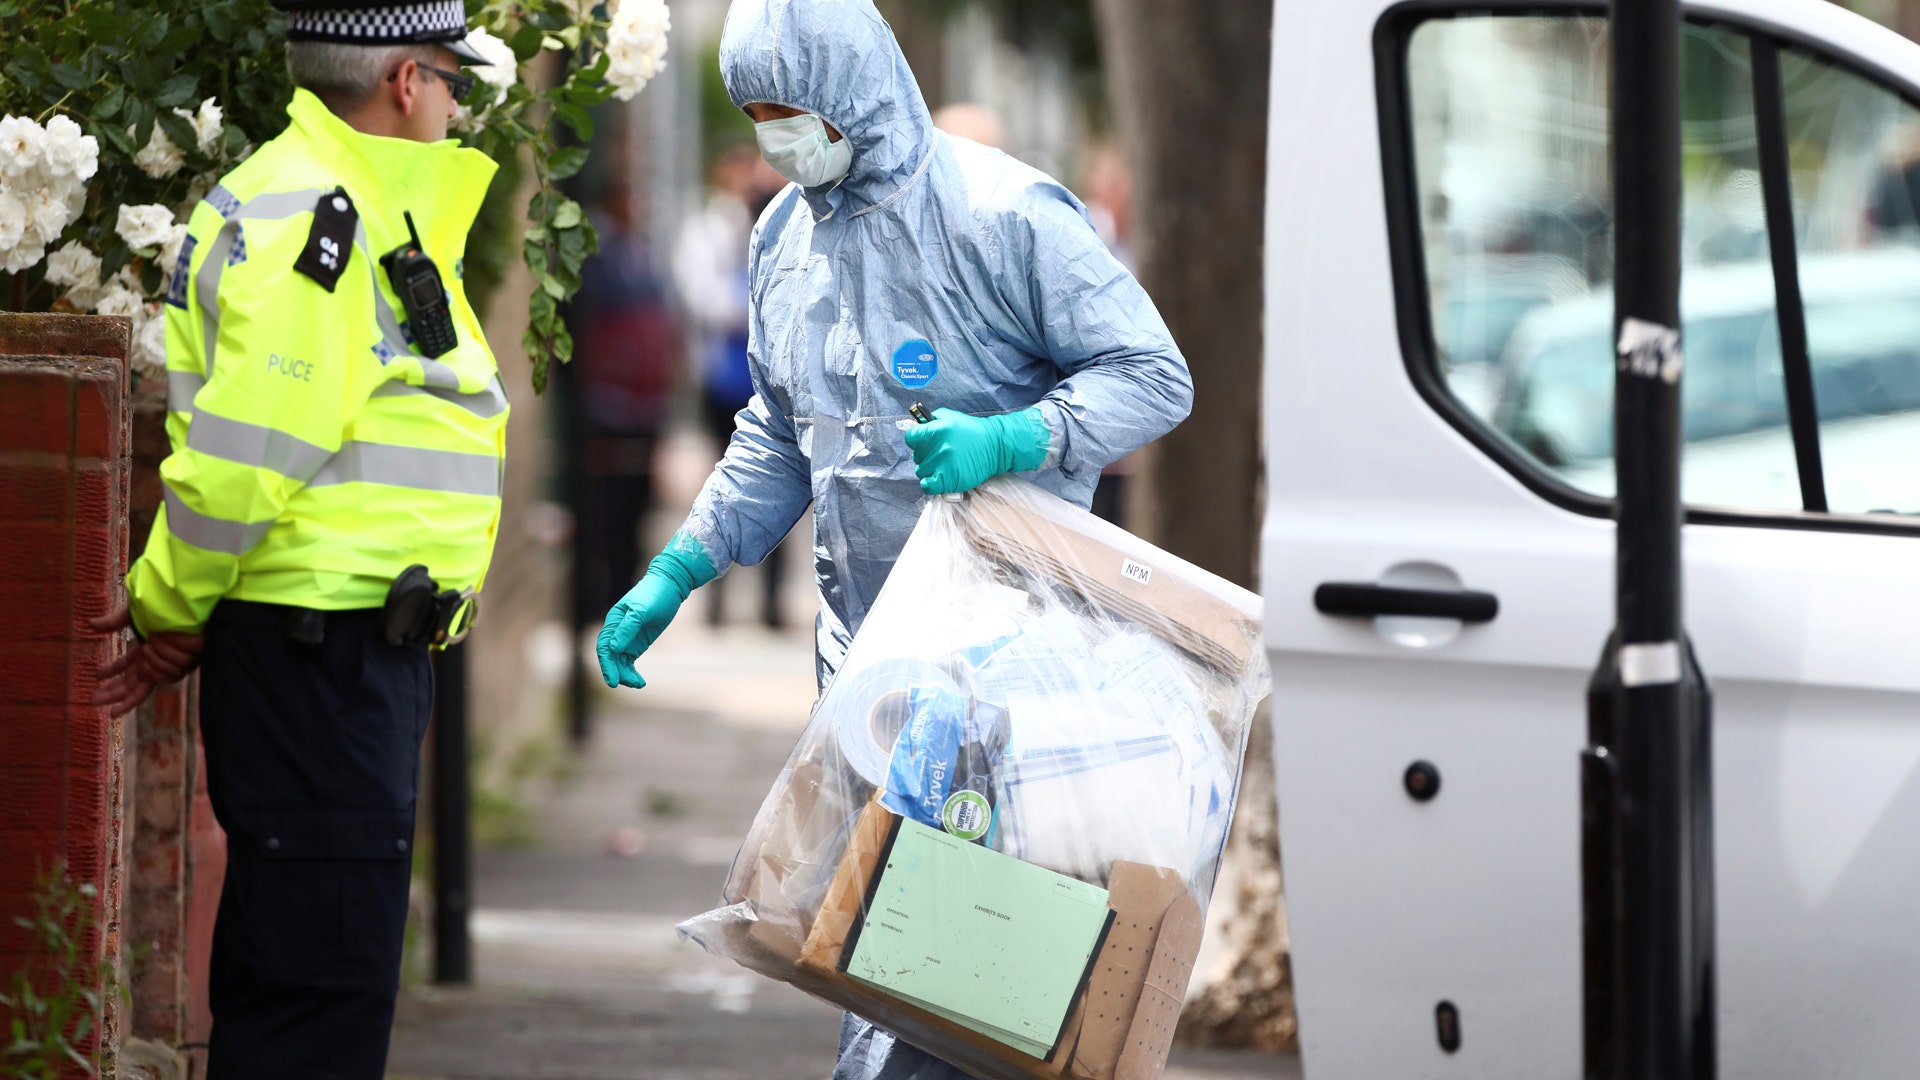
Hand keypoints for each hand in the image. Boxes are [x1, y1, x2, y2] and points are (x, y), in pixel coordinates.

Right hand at [89, 605, 203, 714]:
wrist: (188, 608)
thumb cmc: (164, 609)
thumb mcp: (134, 615)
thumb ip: (114, 622)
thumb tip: (90, 624)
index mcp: (145, 648)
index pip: (127, 664)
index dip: (113, 671)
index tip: (98, 677)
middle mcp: (154, 660)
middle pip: (131, 680)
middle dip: (113, 690)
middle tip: (94, 700)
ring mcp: (164, 664)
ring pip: (141, 686)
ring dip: (123, 696)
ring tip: (105, 705)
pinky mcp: (175, 666)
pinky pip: (156, 680)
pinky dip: (142, 686)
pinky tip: (125, 697)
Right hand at [595, 574, 686, 688]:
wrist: (669, 587)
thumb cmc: (654, 595)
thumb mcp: (642, 611)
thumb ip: (628, 629)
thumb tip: (614, 648)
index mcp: (613, 622)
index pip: (604, 648)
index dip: (607, 665)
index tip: (613, 681)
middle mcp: (616, 632)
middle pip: (611, 658)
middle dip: (617, 673)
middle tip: (631, 684)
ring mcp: (627, 639)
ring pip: (619, 662)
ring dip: (626, 675)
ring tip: (639, 684)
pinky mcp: (637, 644)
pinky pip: (629, 662)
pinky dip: (632, 672)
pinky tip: (640, 682)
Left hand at [903, 407, 1049, 494]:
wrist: (995, 447)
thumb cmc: (972, 431)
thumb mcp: (951, 417)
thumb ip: (931, 420)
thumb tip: (916, 428)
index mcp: (939, 430)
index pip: (911, 438)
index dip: (915, 440)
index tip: (921, 441)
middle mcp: (940, 448)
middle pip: (917, 457)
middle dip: (925, 455)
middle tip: (939, 453)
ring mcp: (945, 466)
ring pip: (921, 471)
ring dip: (929, 469)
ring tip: (943, 465)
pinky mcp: (950, 481)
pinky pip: (928, 486)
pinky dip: (930, 484)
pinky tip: (938, 478)